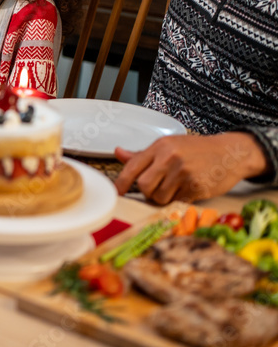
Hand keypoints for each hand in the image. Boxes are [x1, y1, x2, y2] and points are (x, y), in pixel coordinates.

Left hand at [114, 133, 268, 203]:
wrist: (229, 153)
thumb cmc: (196, 149)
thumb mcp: (169, 145)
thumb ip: (142, 154)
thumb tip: (118, 152)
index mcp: (160, 146)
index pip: (133, 167)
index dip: (122, 182)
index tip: (117, 191)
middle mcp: (170, 158)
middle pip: (144, 186)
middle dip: (147, 191)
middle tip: (156, 187)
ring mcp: (184, 173)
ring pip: (159, 197)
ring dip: (163, 197)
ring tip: (174, 186)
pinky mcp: (196, 187)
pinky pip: (177, 201)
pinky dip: (179, 199)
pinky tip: (187, 188)